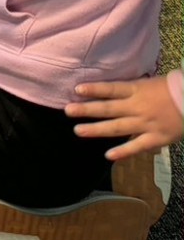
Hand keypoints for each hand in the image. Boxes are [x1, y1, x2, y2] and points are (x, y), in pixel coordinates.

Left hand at [65, 76, 182, 160]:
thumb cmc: (170, 90)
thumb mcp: (148, 83)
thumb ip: (130, 89)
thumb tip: (108, 91)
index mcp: (137, 90)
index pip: (111, 89)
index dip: (94, 89)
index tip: (76, 89)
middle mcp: (138, 107)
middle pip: (108, 108)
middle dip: (87, 110)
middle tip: (68, 111)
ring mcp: (146, 124)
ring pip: (118, 127)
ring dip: (97, 129)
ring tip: (78, 131)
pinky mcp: (157, 138)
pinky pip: (137, 146)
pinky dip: (123, 151)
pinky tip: (108, 155)